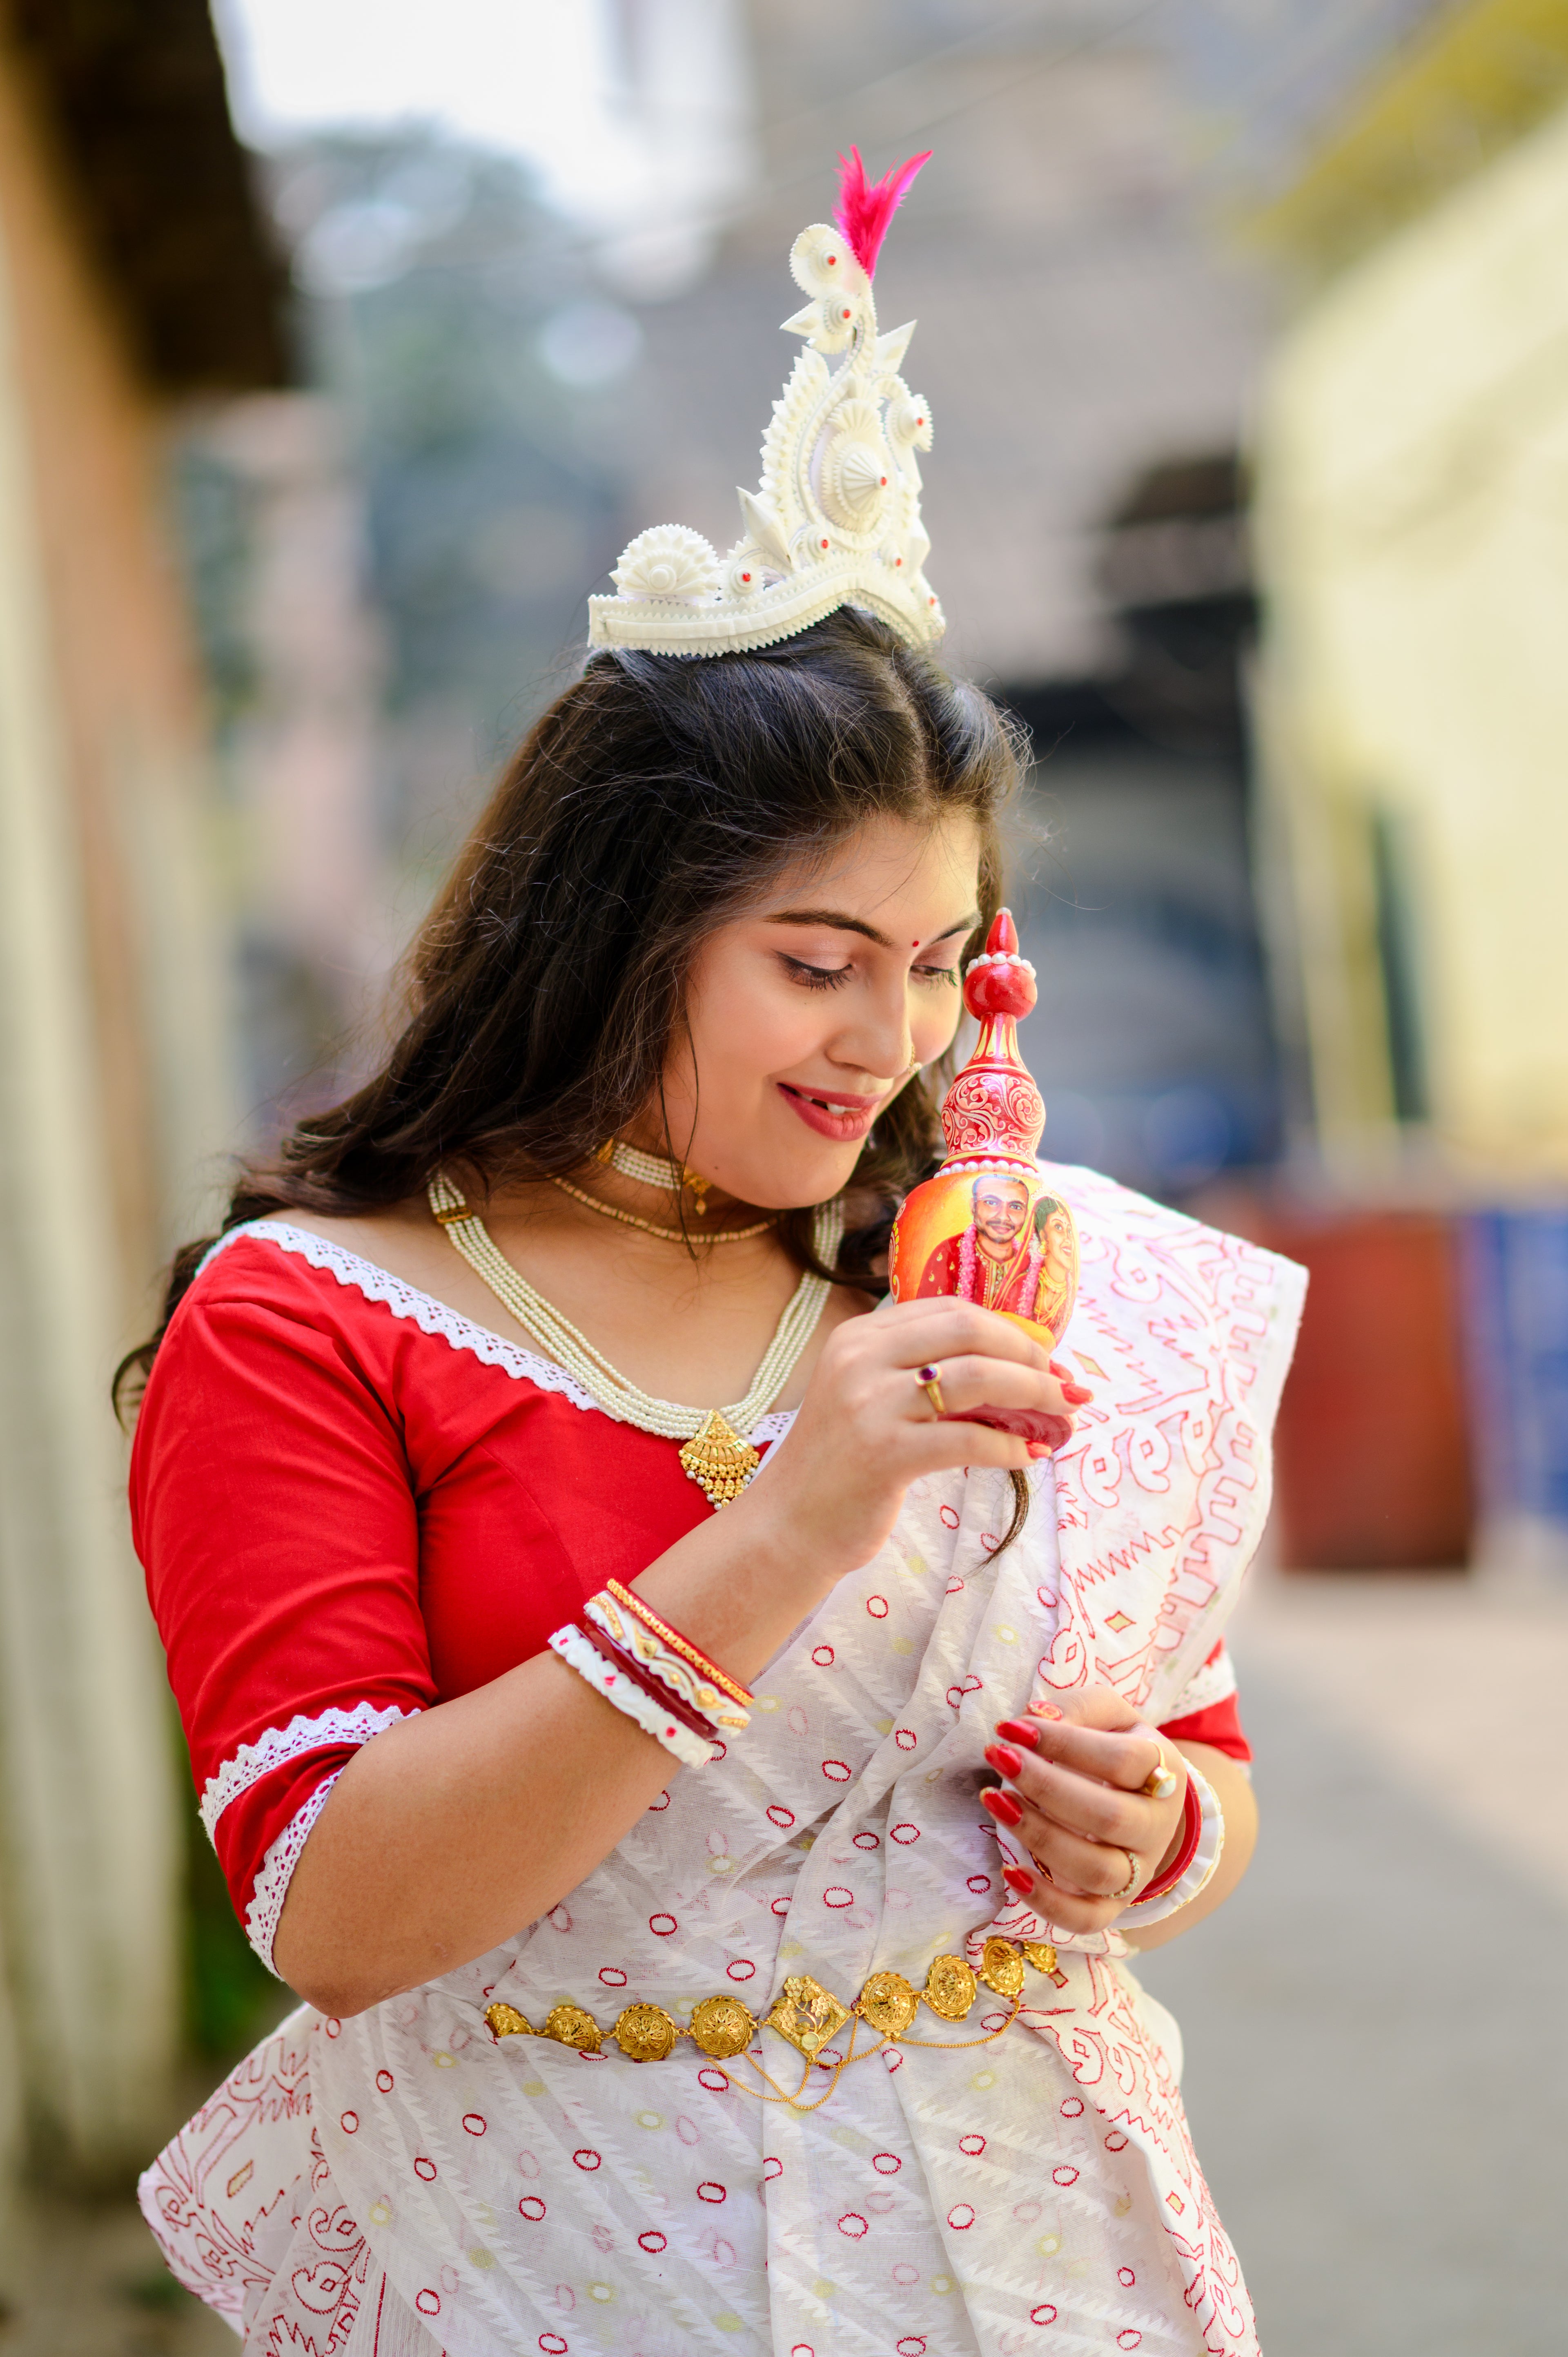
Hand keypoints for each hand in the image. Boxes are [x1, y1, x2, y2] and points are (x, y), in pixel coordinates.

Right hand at [743, 1297, 1090, 1590]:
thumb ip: (923, 1374)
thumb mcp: (871, 1398)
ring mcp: (870, 1405)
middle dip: (1030, 1353)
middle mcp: (861, 1359)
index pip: (951, 1310)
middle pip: (970, 1331)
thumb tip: (1015, 1371)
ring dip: (1034, 1393)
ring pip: (977, 1378)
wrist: (788, 1525)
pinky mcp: (883, 1454)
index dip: (1009, 1329)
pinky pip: (967, 1440)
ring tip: (1064, 1414)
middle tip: (1065, 1383)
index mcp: (860, 1336)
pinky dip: (1009, 1447)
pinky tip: (1029, 1456)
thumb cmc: (841, 1464)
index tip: (1047, 1356)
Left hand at [977, 1685, 1186, 1936]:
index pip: (1123, 1760)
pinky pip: (1085, 1919)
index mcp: (1162, 1771)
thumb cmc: (1115, 1749)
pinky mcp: (1112, 1906)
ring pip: (1097, 1871)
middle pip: (1110, 1818)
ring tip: (994, 1800)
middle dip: (1046, 1788)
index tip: (1012, 1727)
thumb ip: (1078, 1709)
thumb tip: (1034, 1718)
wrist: (1145, 1805)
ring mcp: (1137, 1872)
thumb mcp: (1108, 1716)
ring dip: (1040, 1837)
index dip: (1066, 1743)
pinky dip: (1047, 1903)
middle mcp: (1156, 1826)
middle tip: (998, 1757)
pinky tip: (1009, 1871)